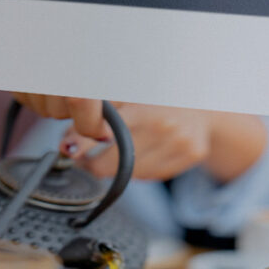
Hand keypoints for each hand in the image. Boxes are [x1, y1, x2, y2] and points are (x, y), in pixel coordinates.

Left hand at [13, 94, 266, 183]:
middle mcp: (163, 124)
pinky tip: (141, 151)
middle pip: (111, 164)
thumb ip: (96, 113)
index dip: (80, 144)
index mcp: (142, 105)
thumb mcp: (124, 93)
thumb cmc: (155, 93)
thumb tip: (67, 142)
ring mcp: (179, 141)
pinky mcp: (190, 154)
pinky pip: (150, 175)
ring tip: (112, 150)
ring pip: (130, 174)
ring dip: (114, 167)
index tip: (68, 150)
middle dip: (91, 162)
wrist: (201, 93)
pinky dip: (139, 169)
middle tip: (82, 155)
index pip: (101, 134)